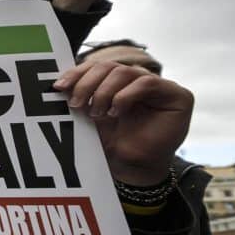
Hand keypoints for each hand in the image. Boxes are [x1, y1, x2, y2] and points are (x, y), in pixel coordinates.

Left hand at [53, 60, 192, 185]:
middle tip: (75, 103)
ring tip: (97, 112)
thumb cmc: (114, 143)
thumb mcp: (91, 117)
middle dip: (87, 83)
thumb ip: (81, 98)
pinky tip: (115, 111)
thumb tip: (57, 83)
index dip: (77, 73)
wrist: (133, 168)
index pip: (96, 66)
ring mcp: (158, 85)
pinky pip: (147, 83)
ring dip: (105, 91)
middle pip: (108, 66)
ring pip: (125, 72)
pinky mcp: (176, 95)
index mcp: (117, 81)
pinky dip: (126, 95)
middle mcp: (137, 80)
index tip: (59, 87)